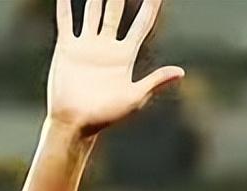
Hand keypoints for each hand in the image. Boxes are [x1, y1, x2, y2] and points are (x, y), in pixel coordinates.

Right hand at [47, 0, 183, 136]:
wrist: (76, 123)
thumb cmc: (107, 116)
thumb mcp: (135, 98)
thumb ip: (155, 81)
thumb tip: (181, 72)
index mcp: (125, 56)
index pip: (142, 25)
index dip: (150, 7)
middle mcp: (107, 47)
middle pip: (116, 12)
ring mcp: (87, 46)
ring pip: (93, 12)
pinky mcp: (68, 48)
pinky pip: (66, 21)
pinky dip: (65, 5)